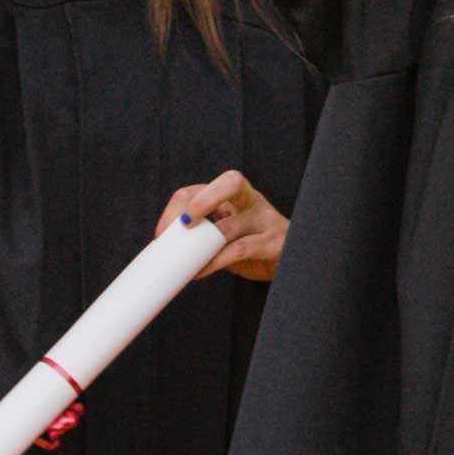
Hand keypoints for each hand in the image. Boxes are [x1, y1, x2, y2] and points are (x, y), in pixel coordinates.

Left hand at [154, 170, 289, 282]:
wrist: (291, 261)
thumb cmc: (252, 244)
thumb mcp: (226, 232)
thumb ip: (204, 231)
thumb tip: (164, 247)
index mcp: (237, 194)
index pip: (203, 188)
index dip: (179, 207)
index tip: (162, 233)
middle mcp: (253, 201)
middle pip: (231, 183)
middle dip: (203, 200)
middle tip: (183, 224)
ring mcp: (266, 220)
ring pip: (231, 225)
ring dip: (202, 246)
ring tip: (185, 263)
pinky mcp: (275, 243)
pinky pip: (241, 250)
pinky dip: (216, 261)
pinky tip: (202, 271)